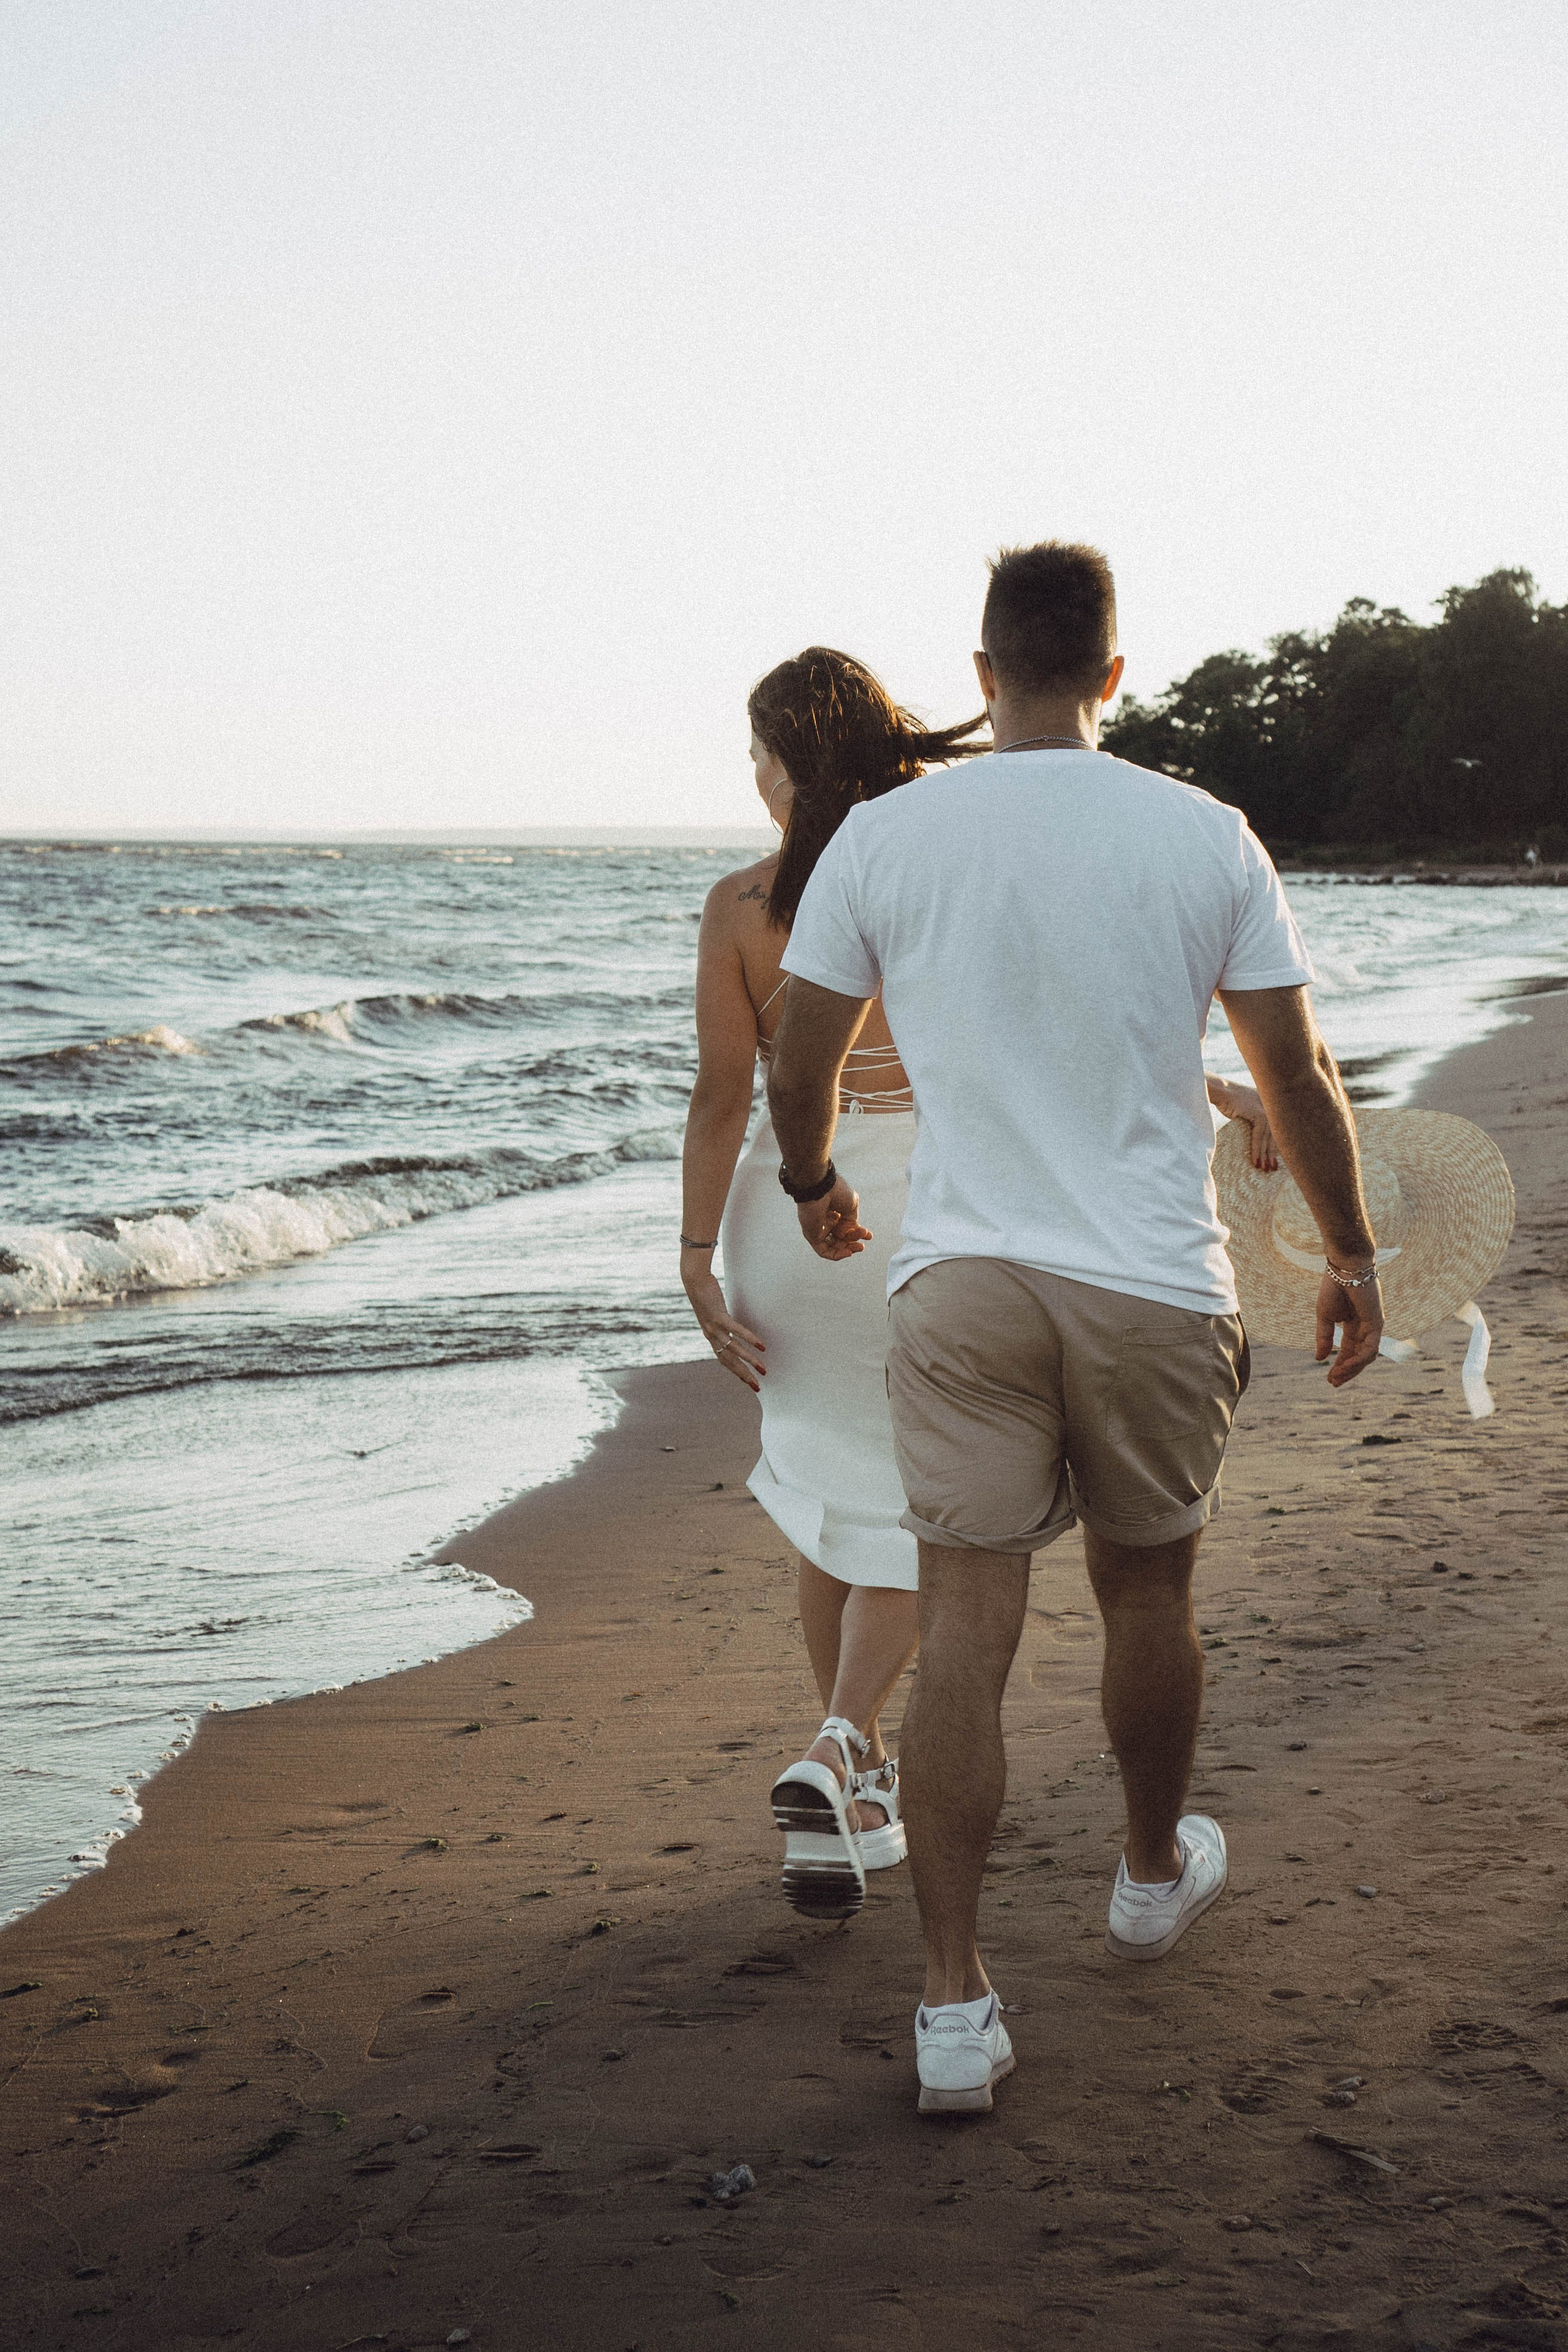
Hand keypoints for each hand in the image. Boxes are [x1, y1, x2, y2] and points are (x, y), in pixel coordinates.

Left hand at [682, 1265, 765, 1391]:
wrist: (694, 1279)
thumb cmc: (705, 1293)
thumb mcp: (714, 1311)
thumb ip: (722, 1321)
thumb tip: (733, 1326)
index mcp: (711, 1336)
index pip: (724, 1360)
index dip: (736, 1372)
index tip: (749, 1381)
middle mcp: (711, 1335)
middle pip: (729, 1361)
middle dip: (744, 1375)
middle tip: (757, 1386)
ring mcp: (714, 1327)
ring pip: (734, 1349)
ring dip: (749, 1360)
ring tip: (763, 1369)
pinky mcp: (718, 1316)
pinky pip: (736, 1331)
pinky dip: (749, 1339)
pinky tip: (761, 1346)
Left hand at [796, 1174, 871, 1261]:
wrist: (821, 1188)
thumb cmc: (836, 1192)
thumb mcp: (851, 1206)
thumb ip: (852, 1222)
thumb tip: (847, 1234)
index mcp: (834, 1211)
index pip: (846, 1228)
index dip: (858, 1233)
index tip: (869, 1236)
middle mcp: (826, 1221)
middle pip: (841, 1238)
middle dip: (854, 1241)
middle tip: (863, 1243)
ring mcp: (818, 1229)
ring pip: (834, 1246)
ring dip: (848, 1249)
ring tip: (859, 1247)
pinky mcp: (812, 1236)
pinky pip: (824, 1251)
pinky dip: (837, 1255)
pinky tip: (848, 1252)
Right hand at [1214, 1079, 1278, 1171]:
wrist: (1219, 1090)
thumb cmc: (1225, 1099)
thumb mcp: (1244, 1108)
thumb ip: (1251, 1117)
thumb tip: (1252, 1133)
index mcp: (1268, 1103)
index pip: (1275, 1127)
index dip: (1274, 1144)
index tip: (1274, 1158)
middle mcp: (1270, 1105)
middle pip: (1274, 1133)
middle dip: (1272, 1152)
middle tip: (1272, 1168)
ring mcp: (1266, 1108)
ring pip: (1268, 1136)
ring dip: (1265, 1154)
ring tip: (1264, 1168)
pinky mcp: (1258, 1113)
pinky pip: (1259, 1135)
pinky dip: (1256, 1149)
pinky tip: (1255, 1161)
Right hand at [1315, 1270, 1382, 1386]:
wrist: (1344, 1268)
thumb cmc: (1333, 1287)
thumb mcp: (1325, 1317)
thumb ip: (1323, 1337)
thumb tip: (1319, 1358)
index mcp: (1353, 1326)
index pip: (1348, 1351)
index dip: (1339, 1365)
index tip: (1328, 1378)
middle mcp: (1365, 1329)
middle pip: (1358, 1357)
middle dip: (1346, 1372)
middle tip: (1333, 1383)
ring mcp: (1373, 1327)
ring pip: (1366, 1356)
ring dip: (1352, 1369)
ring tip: (1337, 1376)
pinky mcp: (1377, 1323)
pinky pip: (1370, 1348)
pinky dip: (1359, 1359)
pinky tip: (1345, 1366)